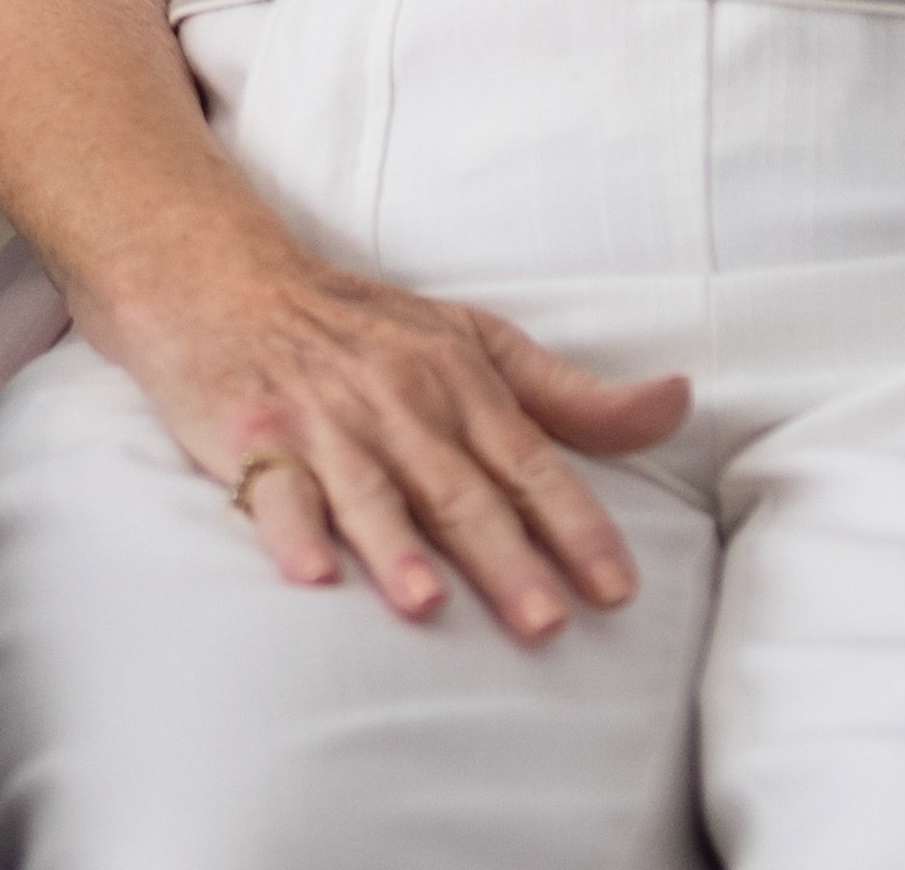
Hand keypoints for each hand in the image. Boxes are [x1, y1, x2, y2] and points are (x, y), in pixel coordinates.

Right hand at [80, 232, 690, 636]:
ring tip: (428, 604)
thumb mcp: (476, 345)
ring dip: (397, 549)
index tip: (616, 588)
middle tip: (544, 623)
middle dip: (503, 557)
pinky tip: (309, 573)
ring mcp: (322, 422)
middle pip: (458, 491)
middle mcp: (397, 401)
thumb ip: (576, 396)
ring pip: (370, 493)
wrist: (224, 280)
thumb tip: (679, 400)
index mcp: (458, 381)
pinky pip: (274, 491)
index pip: (529, 463)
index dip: (575, 526)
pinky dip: (290, 531)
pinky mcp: (253, 436)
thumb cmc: (365, 329)